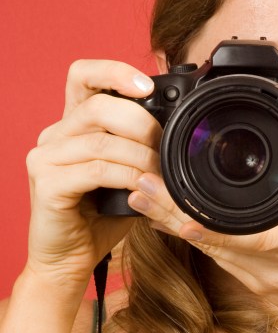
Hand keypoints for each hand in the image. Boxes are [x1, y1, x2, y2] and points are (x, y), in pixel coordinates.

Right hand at [25, 60, 160, 287]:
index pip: (84, 75)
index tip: (148, 86)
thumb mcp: (127, 175)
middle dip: (141, 124)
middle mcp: (53, 135)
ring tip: (159, 174)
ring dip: (140, 156)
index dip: (115, 71)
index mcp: (72, 125)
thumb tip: (177, 132)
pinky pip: (96, 170)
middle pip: (98, 105)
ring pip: (101, 140)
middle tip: (163, 147)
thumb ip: (140, 150)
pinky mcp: (47, 184)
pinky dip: (126, 177)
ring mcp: (45, 158)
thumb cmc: (100, 218)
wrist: (69, 260)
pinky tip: (142, 188)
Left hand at [129, 91, 277, 332]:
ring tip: (140, 194)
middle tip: (138, 184)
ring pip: (207, 250)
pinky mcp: (254, 286)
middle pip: (213, 238)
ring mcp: (260, 277)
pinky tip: (167, 217)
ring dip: (172, 222)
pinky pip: (216, 258)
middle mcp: (275, 260)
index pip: (251, 232)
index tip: (174, 203)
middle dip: (170, 212)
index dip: (209, 223)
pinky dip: (193, 235)